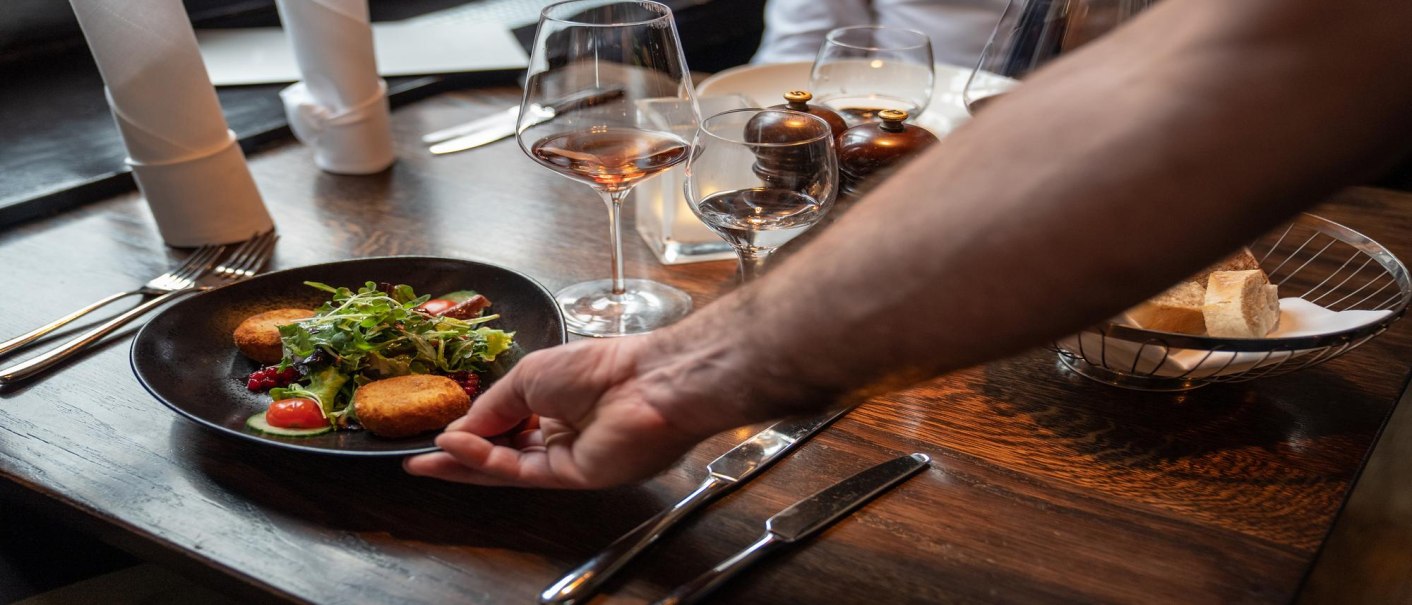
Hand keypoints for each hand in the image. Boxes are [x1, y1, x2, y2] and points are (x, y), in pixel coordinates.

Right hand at [403, 337, 714, 488]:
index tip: (439, 429)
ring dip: (466, 462)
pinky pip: (520, 471)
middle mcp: (562, 428)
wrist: (646, 382)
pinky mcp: (572, 476)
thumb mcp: (530, 375)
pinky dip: (486, 462)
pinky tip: (456, 450)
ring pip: (507, 465)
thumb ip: (494, 405)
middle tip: (421, 459)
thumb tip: (460, 428)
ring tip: (426, 460)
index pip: (507, 419)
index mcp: (557, 397)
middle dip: (461, 455)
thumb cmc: (597, 365)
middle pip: (503, 449)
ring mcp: (567, 455)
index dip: (473, 427)